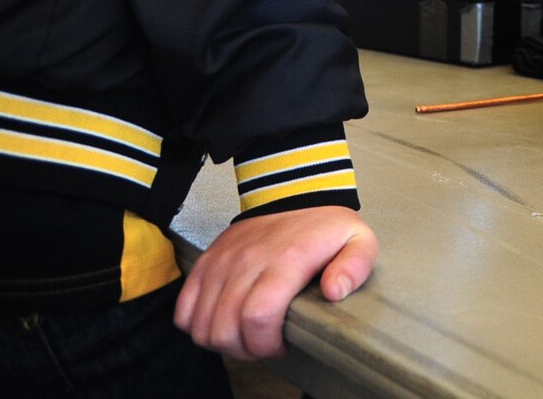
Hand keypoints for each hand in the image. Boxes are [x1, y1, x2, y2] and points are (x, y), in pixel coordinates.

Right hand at [175, 206, 376, 360]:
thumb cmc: (325, 226)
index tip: (282, 344)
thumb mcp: (358, 241)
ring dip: (221, 341)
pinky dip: (197, 326)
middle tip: (263, 344)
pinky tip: (222, 322)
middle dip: (244, 350)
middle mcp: (248, 261)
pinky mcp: (206, 262)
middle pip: (225, 329)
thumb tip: (334, 292)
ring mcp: (222, 262)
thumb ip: (354, 267)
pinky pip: (184, 309)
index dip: (266, 344)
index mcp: (286, 260)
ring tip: (245, 335)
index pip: (258, 317)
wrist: (293, 192)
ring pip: (201, 325)